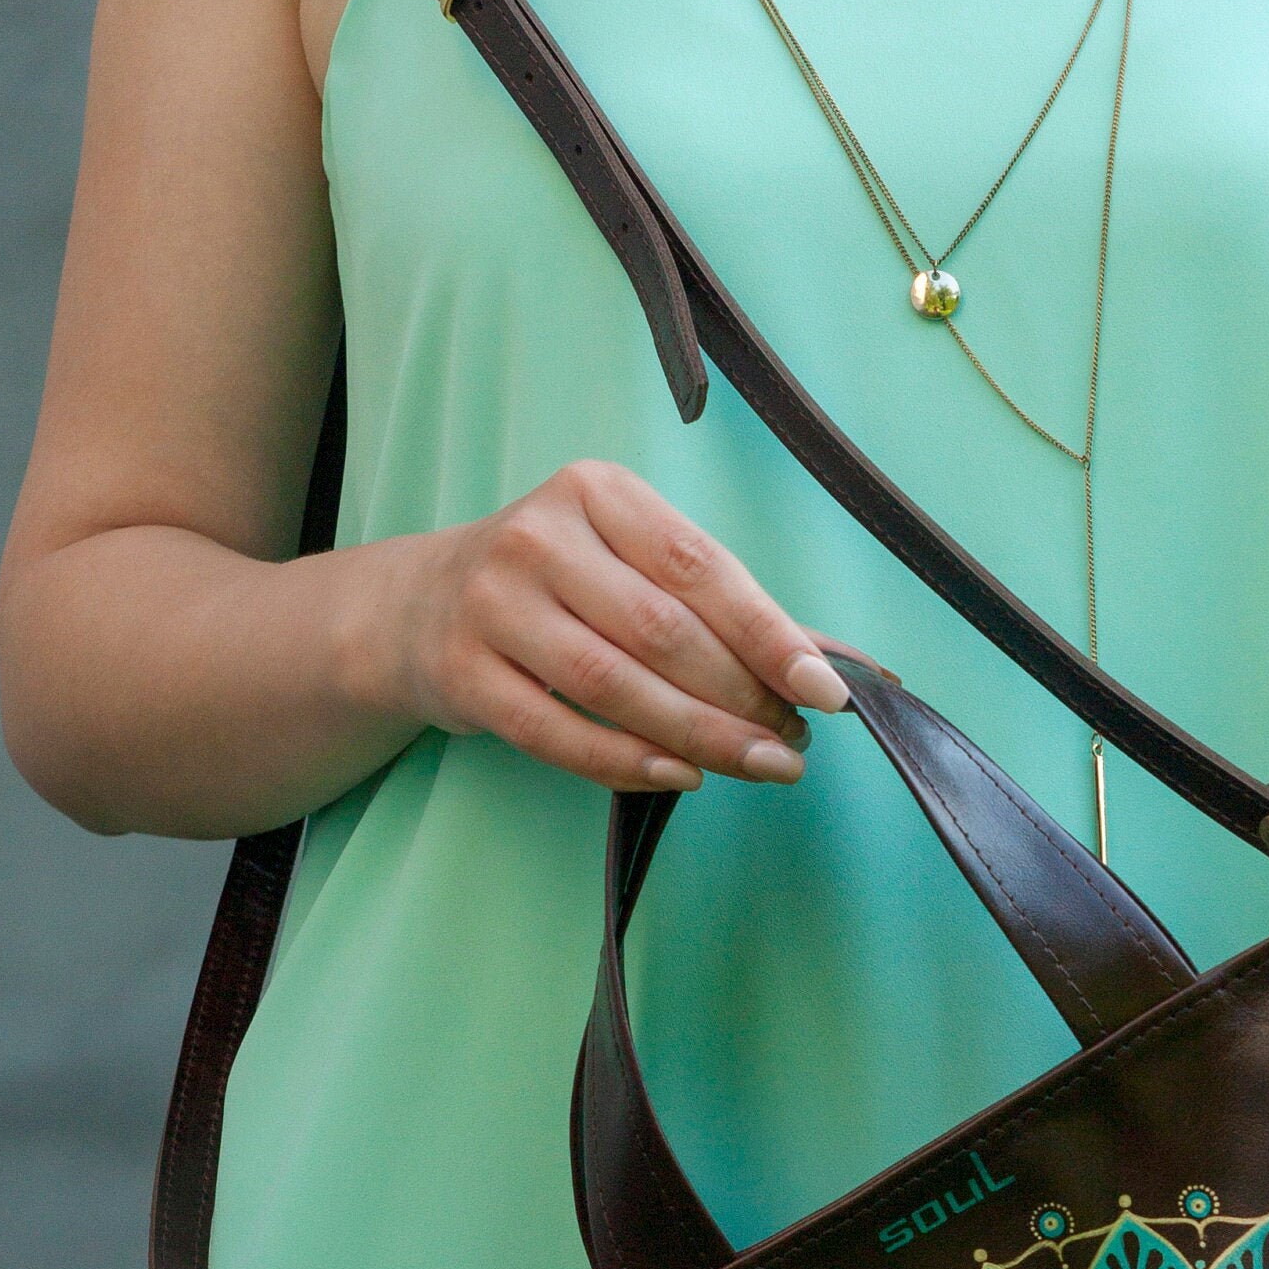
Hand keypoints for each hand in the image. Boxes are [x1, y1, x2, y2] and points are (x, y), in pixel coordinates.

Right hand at [364, 459, 852, 789]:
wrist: (417, 607)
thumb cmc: (561, 587)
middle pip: (661, 630)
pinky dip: (626, 761)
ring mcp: (492, 604)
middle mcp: (540, 537)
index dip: (769, 634)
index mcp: (598, 493)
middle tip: (795, 742)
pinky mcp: (462, 672)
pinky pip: (556, 732)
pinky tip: (682, 776)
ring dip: (698, 735)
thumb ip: (735, 612)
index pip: (700, 567)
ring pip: (612, 683)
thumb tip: (852, 667)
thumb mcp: (636, 567)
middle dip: (742, 697)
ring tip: (760, 764)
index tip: (829, 690)